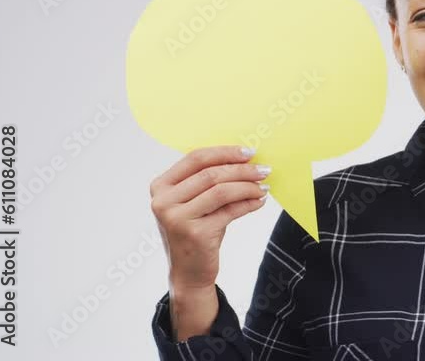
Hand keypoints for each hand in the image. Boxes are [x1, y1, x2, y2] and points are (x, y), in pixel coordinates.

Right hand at [150, 145, 269, 290]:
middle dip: (242, 170)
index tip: (249, 153)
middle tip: (264, 170)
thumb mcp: (195, 203)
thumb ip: (208, 181)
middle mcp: (163, 201)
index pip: (195, 158)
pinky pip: (230, 211)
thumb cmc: (196, 231)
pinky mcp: (195, 233)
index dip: (225, 152)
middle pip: (211, 174)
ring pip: (221, 190)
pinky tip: (259, 201)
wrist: (189, 273)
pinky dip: (249, 203)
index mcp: (160, 186)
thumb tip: (245, 160)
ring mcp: (176, 218)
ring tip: (264, 187)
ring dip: (248, 186)